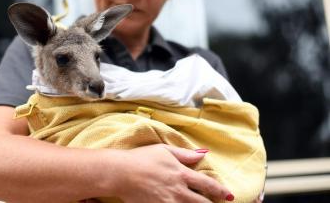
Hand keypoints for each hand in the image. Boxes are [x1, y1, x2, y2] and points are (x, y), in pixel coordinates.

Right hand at [111, 144, 233, 202]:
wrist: (120, 172)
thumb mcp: (164, 150)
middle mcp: (178, 190)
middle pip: (202, 202)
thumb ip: (184, 154)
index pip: (207, 184)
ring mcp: (169, 202)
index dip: (220, 191)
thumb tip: (202, 153)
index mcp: (181, 173)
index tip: (228, 196)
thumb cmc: (141, 158)